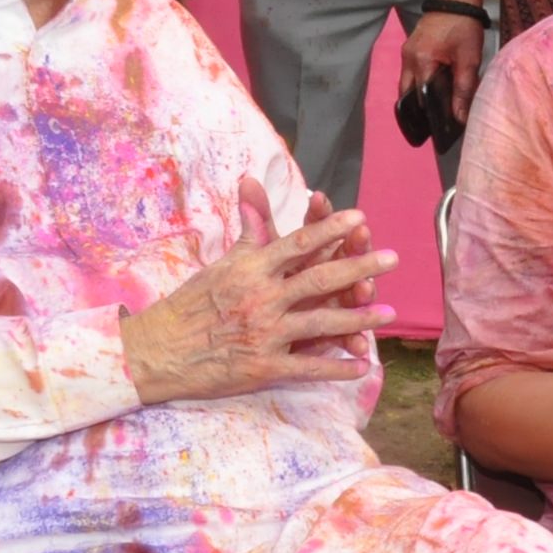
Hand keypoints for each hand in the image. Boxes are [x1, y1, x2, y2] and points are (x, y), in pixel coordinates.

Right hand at [122, 176, 393, 403]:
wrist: (159, 350)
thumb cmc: (190, 304)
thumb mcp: (220, 264)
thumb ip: (249, 231)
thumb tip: (252, 184)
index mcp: (252, 268)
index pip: (299, 242)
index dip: (332, 228)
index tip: (360, 217)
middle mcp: (261, 297)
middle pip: (320, 278)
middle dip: (360, 268)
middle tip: (393, 258)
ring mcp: (264, 333)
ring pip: (321, 323)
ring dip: (359, 319)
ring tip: (389, 314)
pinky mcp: (263, 367)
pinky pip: (308, 367)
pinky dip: (337, 367)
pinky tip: (361, 364)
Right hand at [401, 8, 487, 119]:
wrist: (456, 0)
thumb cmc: (464, 26)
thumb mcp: (469, 60)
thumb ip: (463, 90)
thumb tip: (460, 117)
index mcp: (421, 61)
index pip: (421, 99)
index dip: (432, 114)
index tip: (442, 127)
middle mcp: (408, 58)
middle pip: (407, 95)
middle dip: (421, 109)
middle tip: (435, 123)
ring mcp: (406, 52)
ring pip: (406, 85)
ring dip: (417, 97)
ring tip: (433, 110)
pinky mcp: (409, 48)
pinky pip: (409, 73)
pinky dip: (418, 84)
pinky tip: (431, 90)